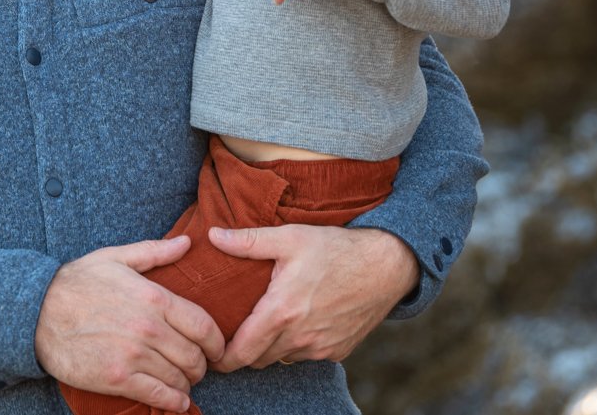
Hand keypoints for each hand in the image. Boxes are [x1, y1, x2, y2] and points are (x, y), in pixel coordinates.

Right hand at [35, 236, 224, 410]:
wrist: (36, 313)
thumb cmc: (77, 283)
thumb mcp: (116, 258)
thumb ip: (155, 252)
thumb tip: (187, 243)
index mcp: (154, 297)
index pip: (204, 325)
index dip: (216, 342)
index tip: (216, 349)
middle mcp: (149, 328)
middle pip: (195, 356)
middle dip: (201, 365)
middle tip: (196, 366)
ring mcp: (133, 355)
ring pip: (180, 378)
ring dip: (186, 383)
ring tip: (181, 380)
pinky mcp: (118, 379)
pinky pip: (159, 396)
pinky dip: (174, 402)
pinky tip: (175, 399)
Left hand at [206, 225, 417, 370]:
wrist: (385, 265)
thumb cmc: (336, 248)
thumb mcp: (290, 237)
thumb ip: (248, 241)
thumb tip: (213, 236)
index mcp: (282, 312)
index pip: (241, 353)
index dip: (222, 356)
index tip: (211, 348)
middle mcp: (300, 338)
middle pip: (257, 360)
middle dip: (243, 350)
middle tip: (234, 331)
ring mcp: (320, 349)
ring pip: (281, 358)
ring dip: (271, 347)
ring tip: (266, 322)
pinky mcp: (337, 352)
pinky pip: (306, 356)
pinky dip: (296, 345)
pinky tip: (299, 321)